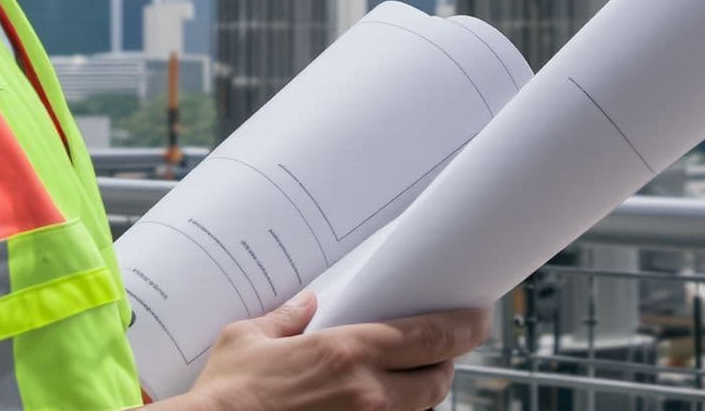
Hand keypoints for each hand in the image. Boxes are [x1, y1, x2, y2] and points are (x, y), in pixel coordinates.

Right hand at [168, 292, 489, 410]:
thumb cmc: (225, 393)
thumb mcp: (249, 339)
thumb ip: (285, 319)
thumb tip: (305, 305)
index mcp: (349, 351)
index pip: (431, 335)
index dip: (464, 326)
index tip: (478, 317)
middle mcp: (368, 393)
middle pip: (438, 379)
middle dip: (445, 364)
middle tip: (440, 351)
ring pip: (420, 410)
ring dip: (422, 394)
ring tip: (409, 380)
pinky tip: (378, 404)